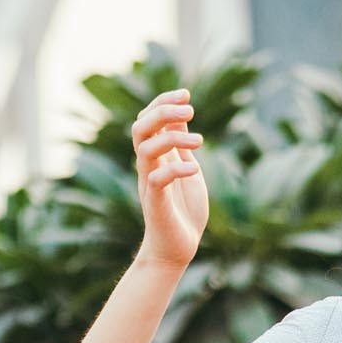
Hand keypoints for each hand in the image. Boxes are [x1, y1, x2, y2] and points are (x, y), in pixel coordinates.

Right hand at [132, 88, 208, 268]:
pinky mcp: (155, 203)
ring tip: (201, 141)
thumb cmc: (183, 211)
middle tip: (191, 109)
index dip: (163, 101)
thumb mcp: (187, 169)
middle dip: (162, 112)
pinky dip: (176, 170)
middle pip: (140, 127)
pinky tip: (195, 169)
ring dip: (173, 138)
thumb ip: (182, 145)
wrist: (177, 249)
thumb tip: (182, 115)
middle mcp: (148, 166)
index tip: (186, 93)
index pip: (148, 118)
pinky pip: (157, 179)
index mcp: (156, 156)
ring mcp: (149, 183)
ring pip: (145, 149)